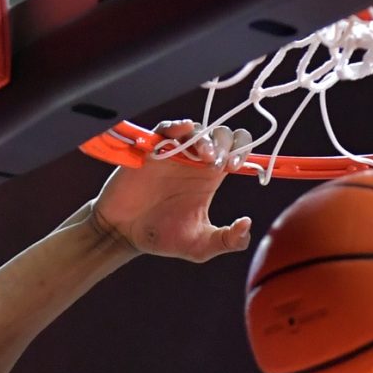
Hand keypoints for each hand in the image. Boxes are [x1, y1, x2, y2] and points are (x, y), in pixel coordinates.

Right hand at [89, 122, 252, 262]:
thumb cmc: (162, 238)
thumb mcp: (201, 246)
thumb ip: (228, 240)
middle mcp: (196, 162)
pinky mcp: (152, 150)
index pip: (237, 151)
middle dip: (228, 144)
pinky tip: (185, 129)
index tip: (237, 165)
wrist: (124, 233)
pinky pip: (167, 129)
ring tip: (206, 156)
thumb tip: (248, 224)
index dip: (243, 152)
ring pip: (198, 129)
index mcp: (211, 178)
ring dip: (206, 138)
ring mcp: (174, 153)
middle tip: (223, 164)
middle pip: (222, 135)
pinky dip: (178, 126)